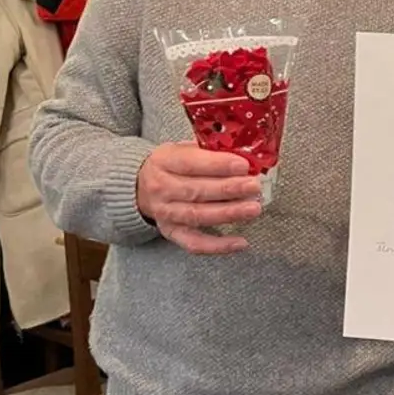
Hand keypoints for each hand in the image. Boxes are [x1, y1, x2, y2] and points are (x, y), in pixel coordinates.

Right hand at [136, 141, 262, 254]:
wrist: (140, 186)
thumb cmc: (172, 164)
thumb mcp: (183, 148)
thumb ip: (210, 151)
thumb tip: (246, 154)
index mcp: (164, 161)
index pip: (191, 163)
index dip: (218, 165)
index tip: (243, 165)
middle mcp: (161, 189)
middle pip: (197, 191)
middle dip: (229, 189)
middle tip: (253, 186)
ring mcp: (166, 213)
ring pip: (198, 216)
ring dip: (228, 213)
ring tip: (253, 208)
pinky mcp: (172, 233)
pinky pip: (195, 244)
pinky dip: (218, 246)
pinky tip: (240, 242)